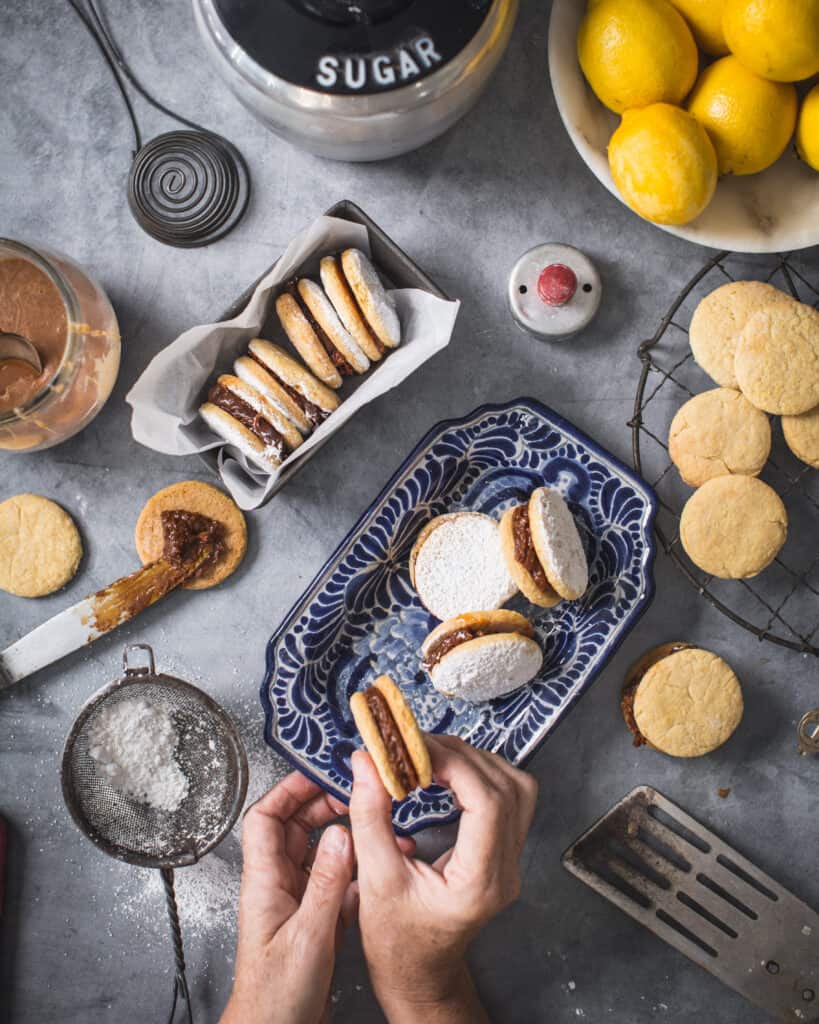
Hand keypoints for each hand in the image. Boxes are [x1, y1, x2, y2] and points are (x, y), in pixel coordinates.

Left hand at [221, 772, 353, 1023]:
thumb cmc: (275, 997)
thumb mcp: (306, 936)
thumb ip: (325, 883)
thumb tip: (339, 833)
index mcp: (264, 882)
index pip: (266, 818)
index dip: (288, 790)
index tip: (317, 772)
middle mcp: (279, 886)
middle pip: (296, 828)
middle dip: (324, 806)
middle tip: (355, 793)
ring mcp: (298, 902)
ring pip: (320, 853)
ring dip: (346, 838)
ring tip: (374, 825)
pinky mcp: (316, 920)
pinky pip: (336, 882)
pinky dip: (357, 872)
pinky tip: (379, 869)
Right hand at [349, 735, 537, 1023]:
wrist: (418, 972)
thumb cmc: (396, 940)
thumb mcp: (374, 879)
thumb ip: (370, 816)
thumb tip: (366, 761)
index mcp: (479, 882)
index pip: (488, 804)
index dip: (455, 764)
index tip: (414, 749)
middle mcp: (506, 870)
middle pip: (506, 788)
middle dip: (460, 756)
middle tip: (415, 745)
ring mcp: (511, 861)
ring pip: (515, 787)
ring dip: (473, 761)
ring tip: (428, 755)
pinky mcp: (504, 852)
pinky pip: (507, 798)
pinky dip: (478, 775)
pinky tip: (446, 772)